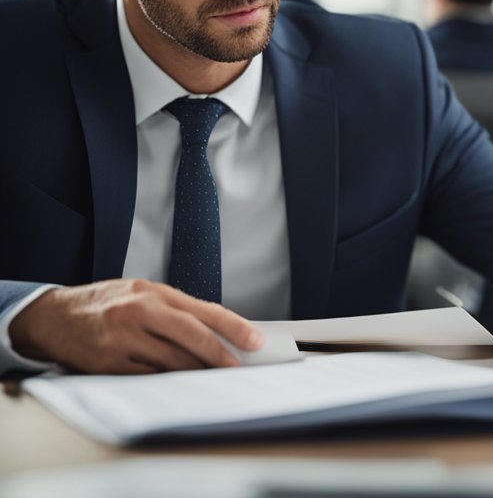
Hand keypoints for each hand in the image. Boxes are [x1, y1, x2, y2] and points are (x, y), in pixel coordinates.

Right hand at [8, 279, 262, 373]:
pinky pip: (147, 377)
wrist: (52, 316)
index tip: (254, 340)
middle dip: (220, 355)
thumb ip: (175, 310)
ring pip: (171, 361)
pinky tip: (178, 384)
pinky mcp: (108, 363)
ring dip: (196, 373)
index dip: (233, 327)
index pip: (203, 310)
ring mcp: (122, 338)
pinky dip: (166, 382)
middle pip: (191, 336)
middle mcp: (138, 312)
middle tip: (238, 368)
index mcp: (152, 292)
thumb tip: (217, 332)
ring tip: (213, 378)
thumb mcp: (141, 294)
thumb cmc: (105, 304)